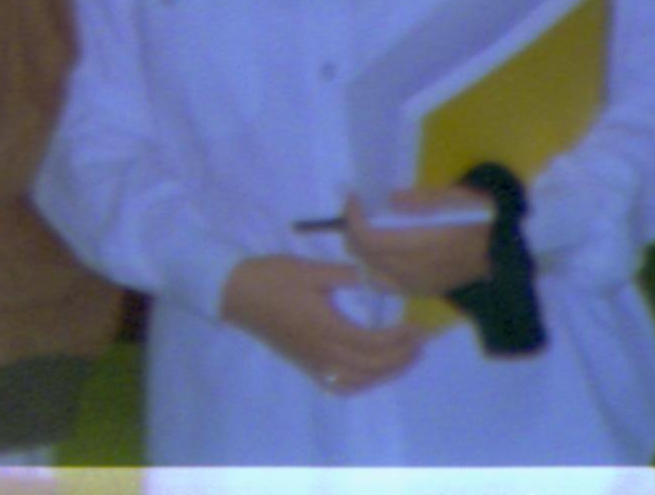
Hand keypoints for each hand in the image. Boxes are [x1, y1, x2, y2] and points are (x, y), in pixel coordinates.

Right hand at [218, 254, 425, 397]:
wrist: (234, 292)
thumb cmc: (271, 277)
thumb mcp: (310, 269)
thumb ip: (347, 275)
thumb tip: (380, 277)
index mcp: (326, 327)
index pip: (374, 343)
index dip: (401, 339)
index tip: (418, 327)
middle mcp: (323, 352)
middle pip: (373, 366)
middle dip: (402, 357)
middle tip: (420, 342)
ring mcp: (314, 363)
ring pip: (359, 380)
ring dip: (386, 373)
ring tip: (403, 358)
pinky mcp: (305, 365)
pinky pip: (340, 385)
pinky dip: (361, 384)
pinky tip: (370, 374)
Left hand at [342, 187, 495, 297]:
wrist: (501, 248)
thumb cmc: (477, 217)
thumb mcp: (454, 197)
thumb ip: (420, 200)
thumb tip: (390, 200)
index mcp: (421, 244)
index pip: (368, 237)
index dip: (353, 217)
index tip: (355, 199)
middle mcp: (414, 269)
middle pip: (364, 254)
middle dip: (354, 231)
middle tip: (360, 212)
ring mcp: (417, 284)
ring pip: (370, 273)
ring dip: (362, 253)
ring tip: (368, 233)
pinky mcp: (423, 291)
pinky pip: (387, 286)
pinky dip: (375, 271)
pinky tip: (381, 255)